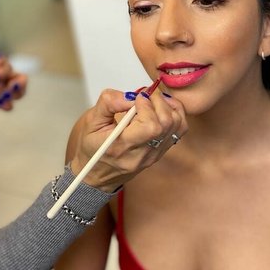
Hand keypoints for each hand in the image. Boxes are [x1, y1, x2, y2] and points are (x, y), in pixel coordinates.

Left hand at [0, 54, 27, 109]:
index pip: (6, 66)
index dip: (3, 71)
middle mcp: (0, 76)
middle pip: (19, 78)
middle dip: (20, 83)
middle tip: (11, 87)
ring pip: (18, 91)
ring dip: (16, 94)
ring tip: (4, 97)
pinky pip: (8, 104)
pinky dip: (7, 105)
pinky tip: (0, 105)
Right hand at [70, 88, 187, 191]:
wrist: (97, 174)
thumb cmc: (92, 148)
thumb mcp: (90, 123)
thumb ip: (108, 104)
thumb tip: (130, 96)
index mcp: (121, 147)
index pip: (150, 126)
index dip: (147, 106)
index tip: (136, 98)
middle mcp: (141, 154)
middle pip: (166, 124)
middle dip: (158, 102)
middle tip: (146, 95)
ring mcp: (154, 155)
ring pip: (177, 126)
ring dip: (168, 106)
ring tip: (153, 101)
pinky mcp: (161, 153)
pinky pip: (179, 131)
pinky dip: (175, 114)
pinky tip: (161, 109)